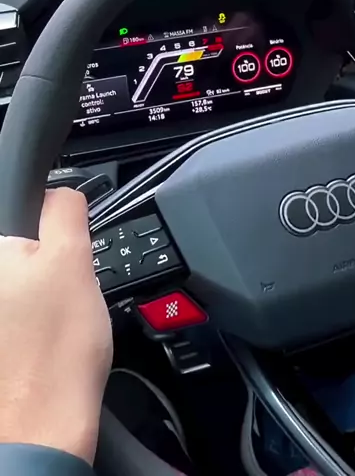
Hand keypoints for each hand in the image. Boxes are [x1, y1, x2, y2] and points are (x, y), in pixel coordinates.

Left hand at [0, 187, 111, 463]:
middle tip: (61, 296)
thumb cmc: (55, 354)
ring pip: (16, 287)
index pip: (21, 210)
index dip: (49, 230)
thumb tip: (62, 191)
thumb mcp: (73, 259)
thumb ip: (64, 211)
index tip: (61, 258)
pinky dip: (24, 325)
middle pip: (17, 252)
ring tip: (52, 328)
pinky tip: (39, 346)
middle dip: (41, 263)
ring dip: (34, 297)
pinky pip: (14, 320)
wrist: (40, 429)